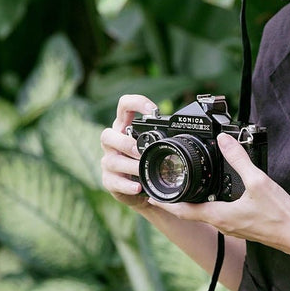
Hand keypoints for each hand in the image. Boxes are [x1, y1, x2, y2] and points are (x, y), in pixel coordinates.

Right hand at [100, 94, 157, 212]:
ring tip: (143, 171)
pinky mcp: (108, 180)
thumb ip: (160, 137)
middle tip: (141, 151)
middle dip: (125, 143)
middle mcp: (112, 143)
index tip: (153, 111)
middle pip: (107, 135)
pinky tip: (138, 187)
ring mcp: (108, 161)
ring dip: (130, 166)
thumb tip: (182, 134)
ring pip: (111, 160)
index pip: (124, 106)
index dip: (136, 103)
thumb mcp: (152, 145)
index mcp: (124, 128)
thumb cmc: (146, 160)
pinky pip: (114, 182)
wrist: (139, 187)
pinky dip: (127, 185)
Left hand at [146, 133, 289, 258]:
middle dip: (176, 201)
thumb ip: (239, 159)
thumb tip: (224, 141)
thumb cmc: (278, 214)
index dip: (166, 202)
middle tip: (165, 187)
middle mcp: (222, 223)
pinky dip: (209, 204)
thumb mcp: (258, 181)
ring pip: (204, 214)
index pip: (183, 211)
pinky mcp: (241, 225)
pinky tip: (217, 193)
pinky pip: (218, 214)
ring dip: (192, 203)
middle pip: (190, 213)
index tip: (151, 194)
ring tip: (186, 187)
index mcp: (219, 215)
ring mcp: (231, 226)